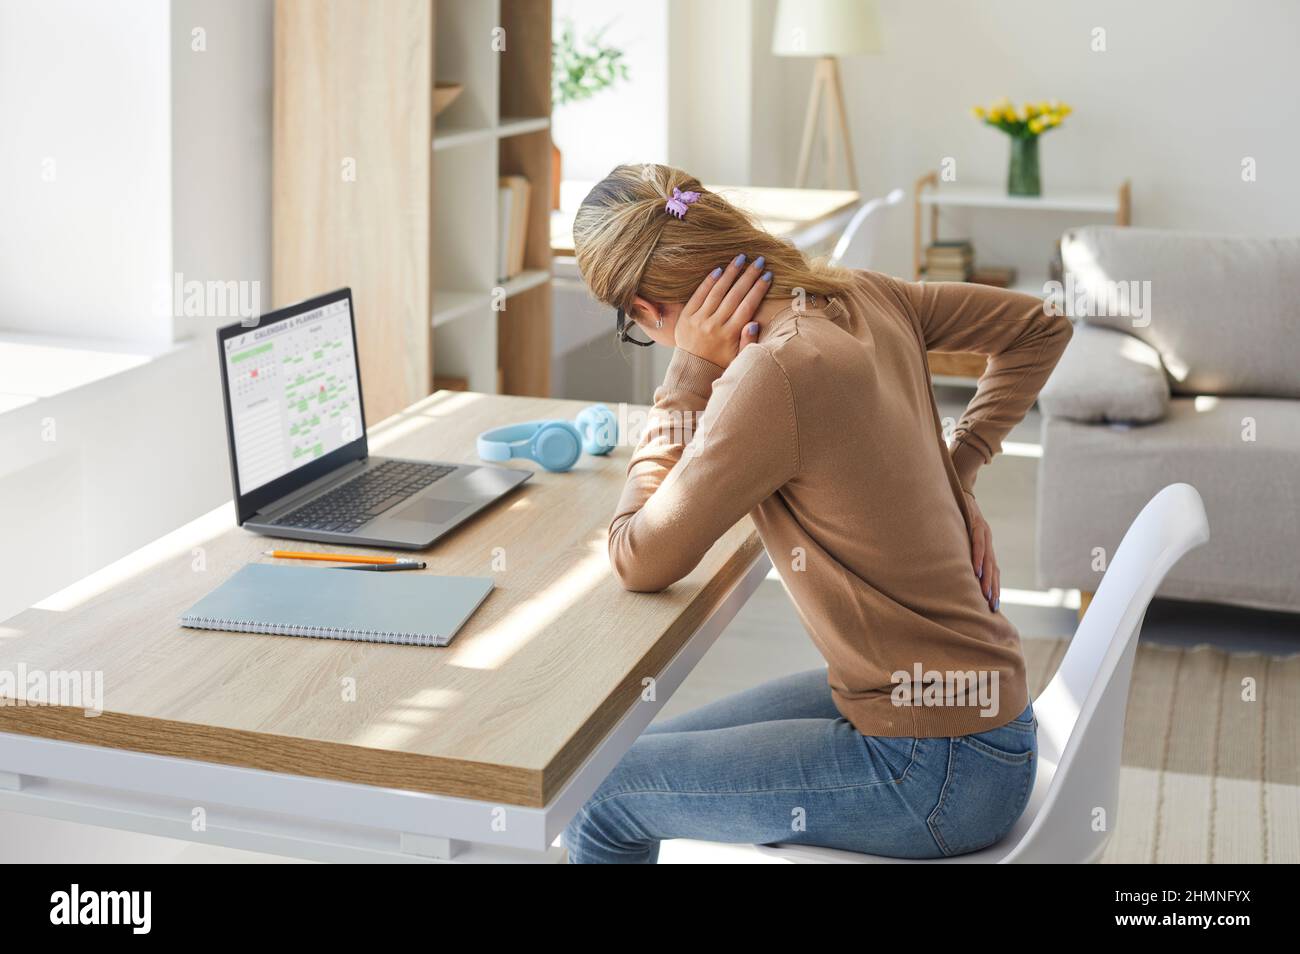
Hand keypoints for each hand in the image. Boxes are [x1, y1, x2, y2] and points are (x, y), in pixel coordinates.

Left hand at [675, 253, 772, 368]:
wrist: (692, 370)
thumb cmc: (719, 362)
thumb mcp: (738, 358)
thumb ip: (748, 342)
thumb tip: (753, 323)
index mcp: (729, 334)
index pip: (747, 306)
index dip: (759, 289)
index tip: (768, 275)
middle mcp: (714, 325)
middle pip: (735, 295)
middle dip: (749, 275)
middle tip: (759, 260)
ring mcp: (699, 320)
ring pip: (717, 291)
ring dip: (730, 272)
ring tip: (741, 258)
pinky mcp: (686, 317)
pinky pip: (699, 295)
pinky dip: (709, 281)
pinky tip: (719, 269)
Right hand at [964, 490, 999, 611]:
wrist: (957, 485)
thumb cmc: (953, 512)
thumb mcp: (956, 533)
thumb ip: (958, 548)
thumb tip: (951, 565)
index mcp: (983, 543)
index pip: (992, 569)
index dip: (994, 586)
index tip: (993, 605)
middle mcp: (987, 539)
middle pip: (993, 568)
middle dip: (993, 588)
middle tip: (992, 606)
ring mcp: (983, 530)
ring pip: (988, 559)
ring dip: (987, 578)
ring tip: (986, 594)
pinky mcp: (976, 522)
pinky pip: (978, 543)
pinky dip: (978, 558)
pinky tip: (977, 571)